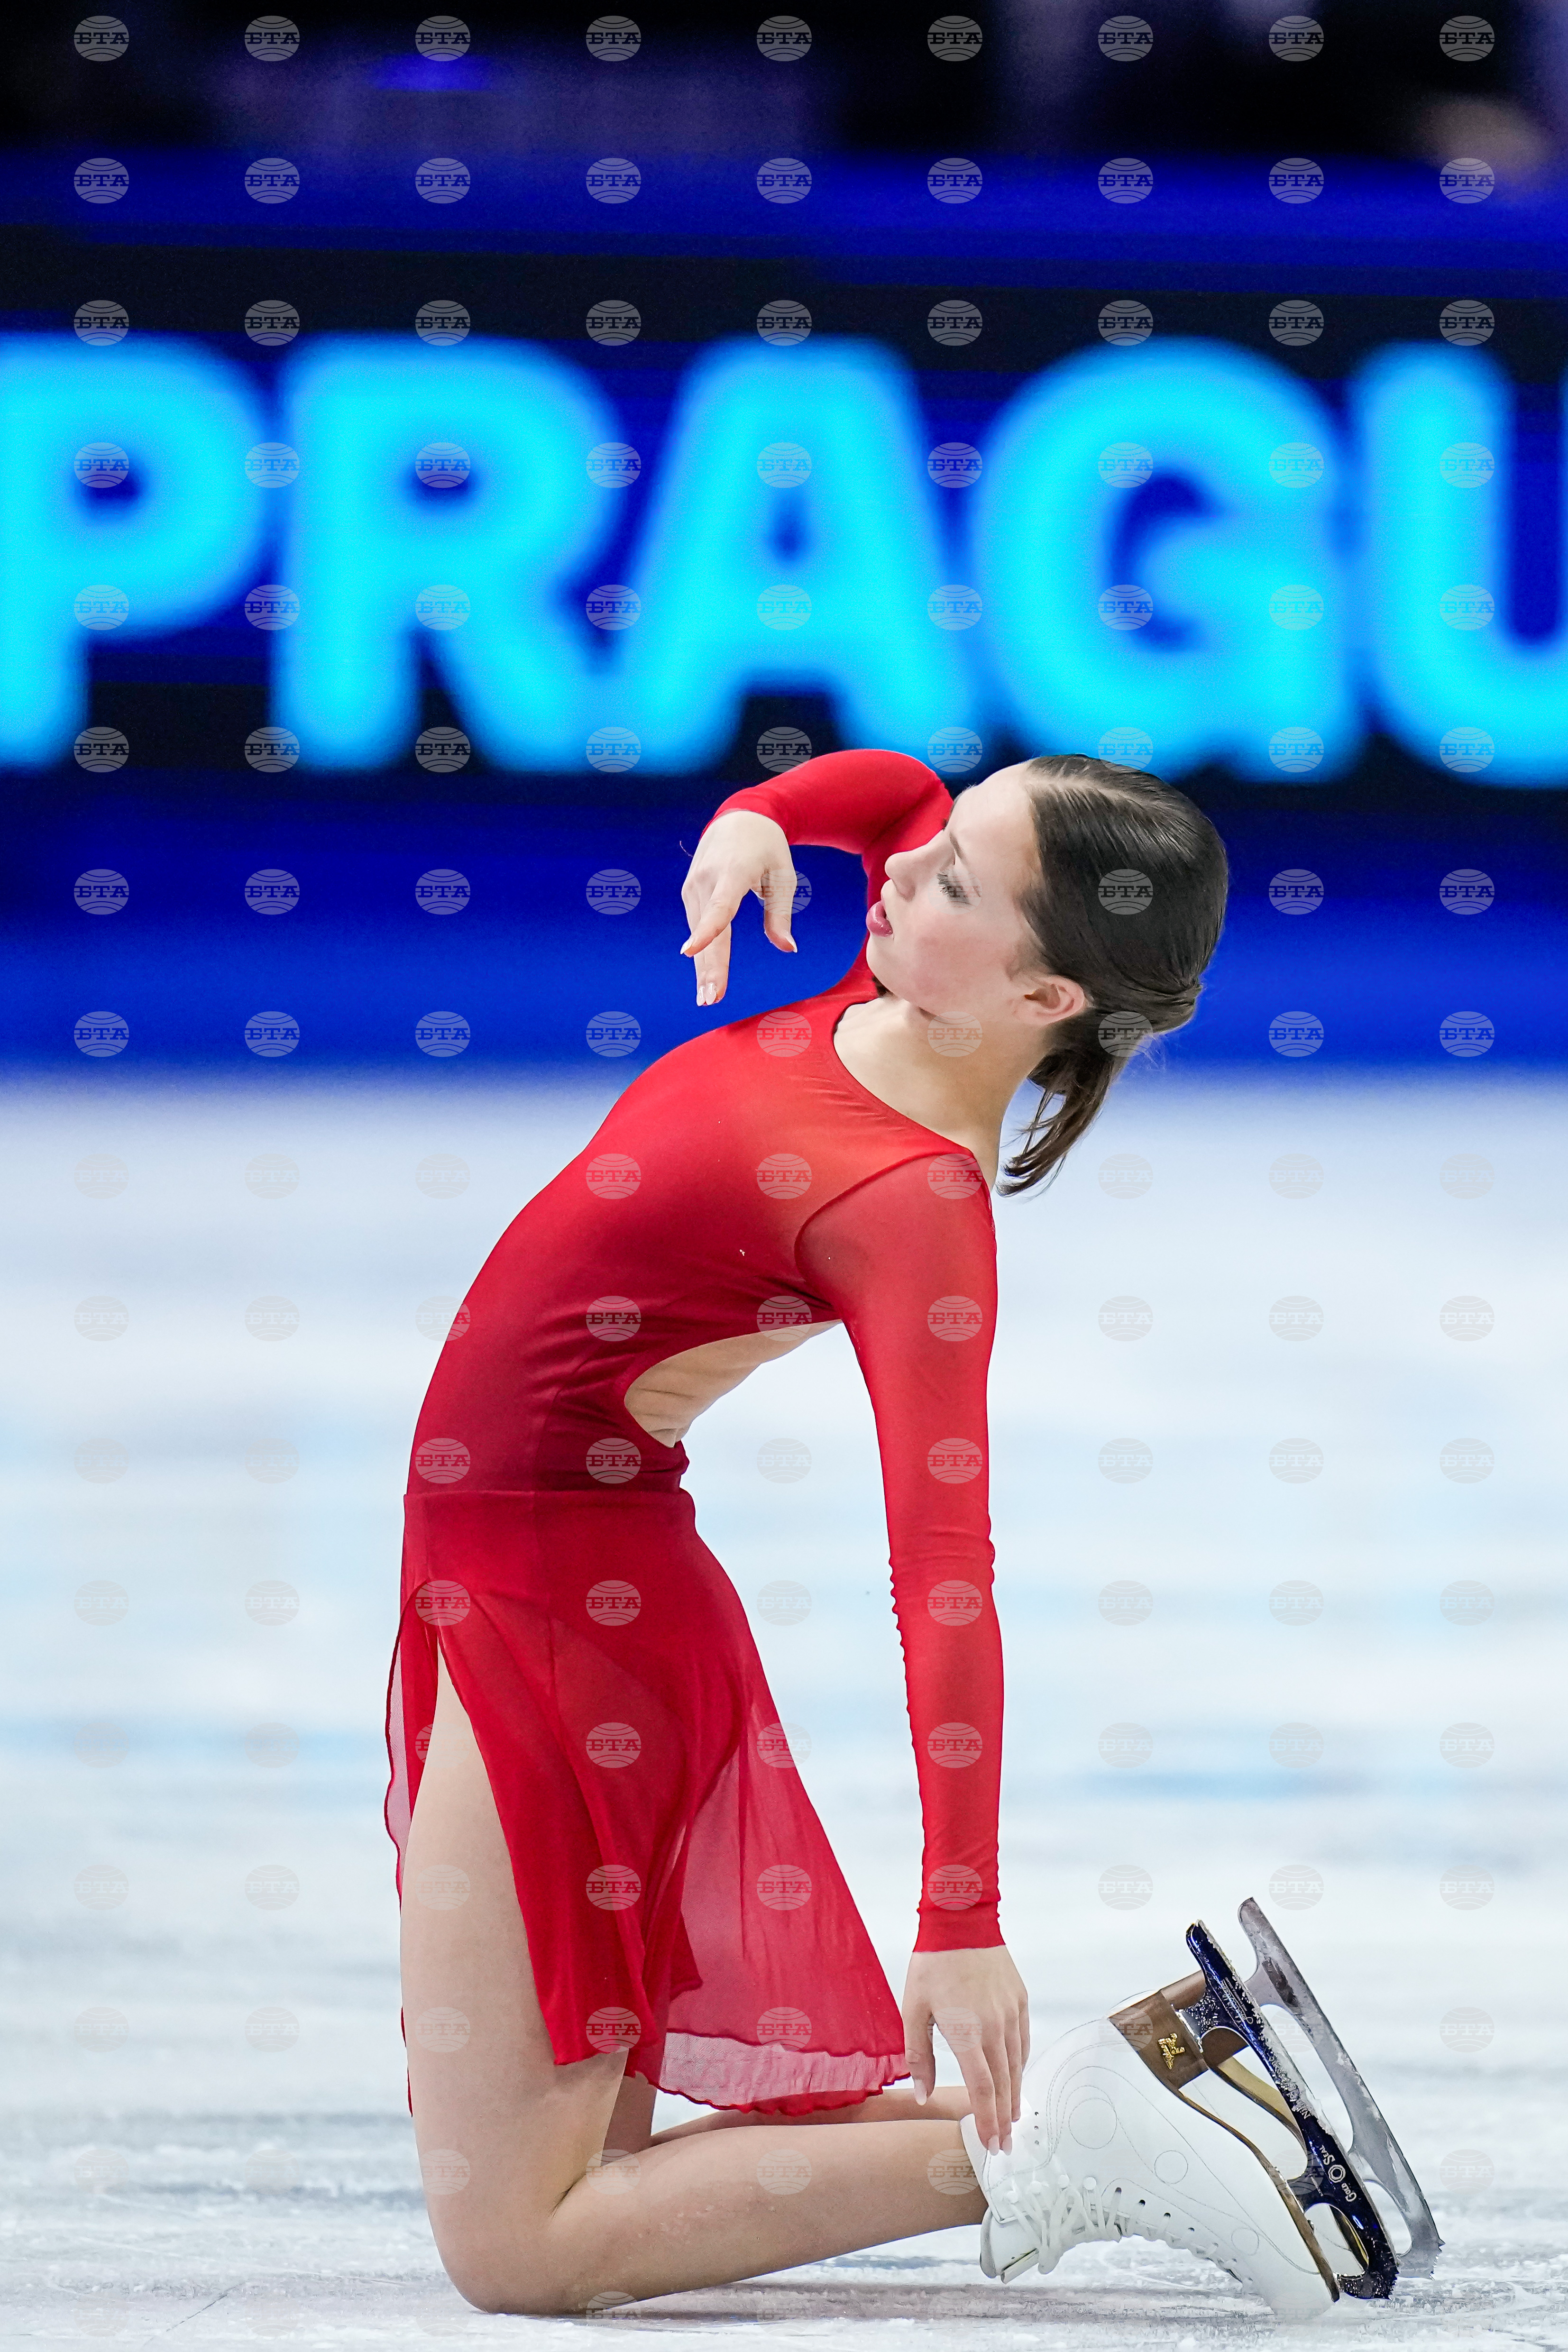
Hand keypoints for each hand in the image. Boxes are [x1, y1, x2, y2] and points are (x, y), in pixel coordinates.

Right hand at [679, 811, 796, 1005]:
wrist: (739, 818)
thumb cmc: (767, 848)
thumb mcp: (783, 876)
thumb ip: (780, 913)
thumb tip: (787, 948)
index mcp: (732, 872)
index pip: (718, 907)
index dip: (705, 932)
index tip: (689, 952)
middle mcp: (707, 880)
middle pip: (706, 930)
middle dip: (707, 967)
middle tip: (709, 999)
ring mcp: (694, 886)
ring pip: (699, 934)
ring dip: (703, 967)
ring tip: (708, 997)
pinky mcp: (691, 893)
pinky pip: (697, 927)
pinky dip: (701, 953)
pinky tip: (706, 977)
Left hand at [902, 1944, 1030, 2155]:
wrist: (962, 1921)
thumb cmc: (932, 1964)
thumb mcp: (913, 2009)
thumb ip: (919, 2055)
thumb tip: (922, 2094)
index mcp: (966, 2033)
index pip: (983, 2089)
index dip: (988, 2120)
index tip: (991, 2143)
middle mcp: (994, 2027)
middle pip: (1004, 2084)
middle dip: (1004, 2119)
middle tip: (1005, 2145)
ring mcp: (1010, 2014)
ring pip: (1016, 2065)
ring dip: (1014, 2096)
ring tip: (1012, 2118)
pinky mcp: (1019, 2000)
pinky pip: (1022, 2042)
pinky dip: (1019, 2065)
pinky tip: (1015, 2076)